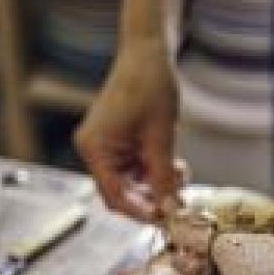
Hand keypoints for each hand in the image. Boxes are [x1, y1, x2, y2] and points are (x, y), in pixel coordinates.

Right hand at [74, 42, 181, 220]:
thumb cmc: (148, 85)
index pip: (114, 195)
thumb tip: (170, 208)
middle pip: (121, 193)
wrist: (147, 55)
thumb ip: (163, 177)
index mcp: (95, 148)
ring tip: (179, 175)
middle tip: (178, 201)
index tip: (166, 219)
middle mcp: (94, 150)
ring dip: (156, 185)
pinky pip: (134, 169)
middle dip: (151, 199)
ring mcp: (104, 147)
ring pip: (131, 184)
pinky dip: (153, 172)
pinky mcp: (117, 143)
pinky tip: (172, 165)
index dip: (141, 211)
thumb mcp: (161, 138)